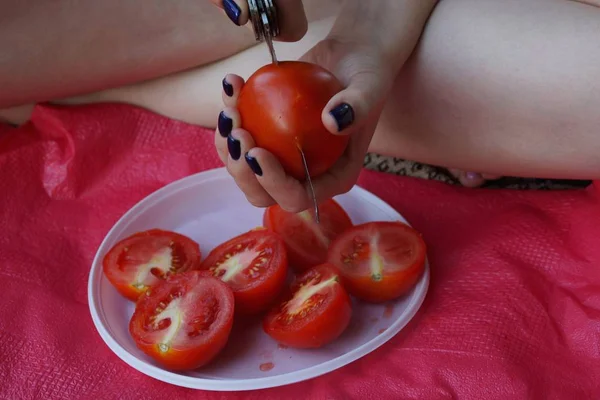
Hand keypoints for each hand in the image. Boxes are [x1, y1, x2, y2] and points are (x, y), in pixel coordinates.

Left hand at [214, 1, 436, 211]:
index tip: (257, 150)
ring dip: (228, 146)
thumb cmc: (367, 73)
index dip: (272, 183)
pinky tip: (232, 86)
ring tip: (231, 108)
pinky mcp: (268, 139)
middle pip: (262, 194)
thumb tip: (333, 121)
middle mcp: (306, 175)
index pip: (297, 197)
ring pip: (244, 171)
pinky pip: (240, 141)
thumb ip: (358, 105)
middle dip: (241, 171)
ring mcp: (285, 159)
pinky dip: (228, 120)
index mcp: (333, 177)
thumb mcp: (370, 85)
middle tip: (238, 131)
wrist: (352, 56)